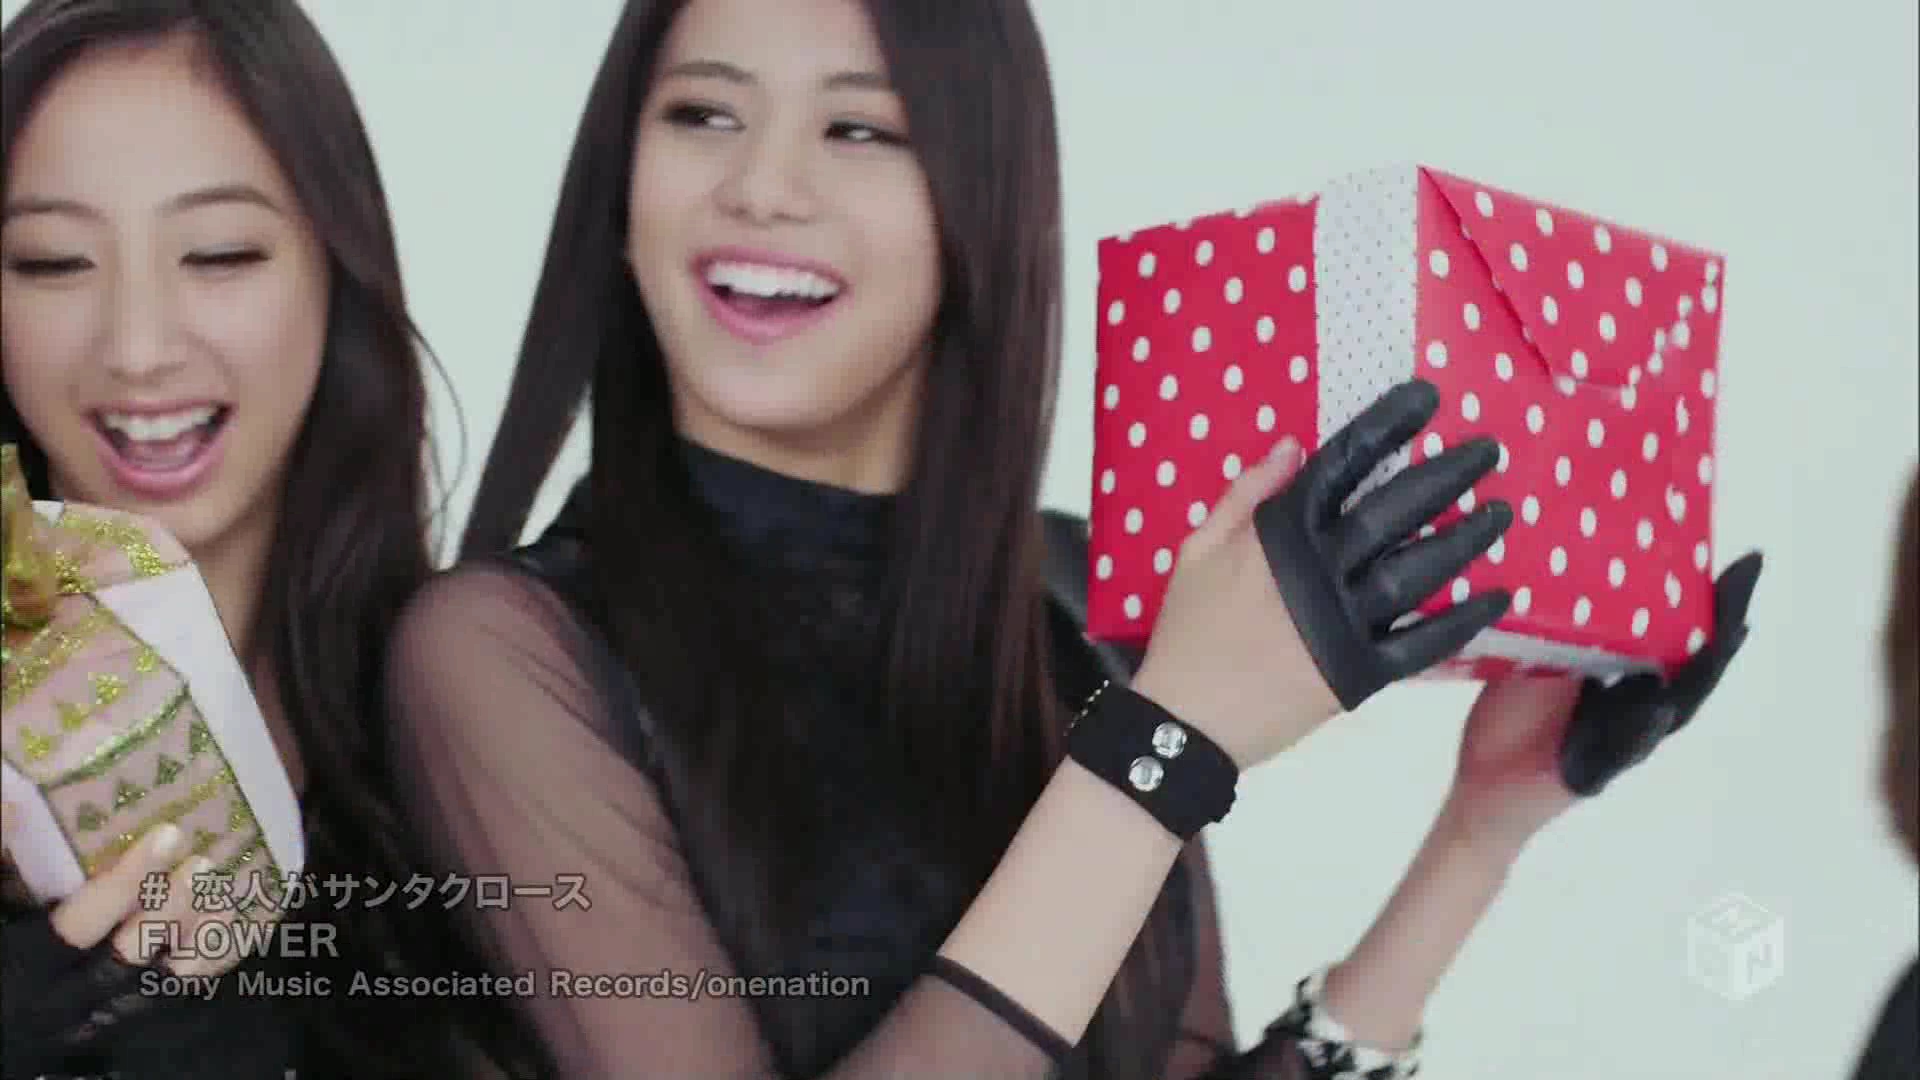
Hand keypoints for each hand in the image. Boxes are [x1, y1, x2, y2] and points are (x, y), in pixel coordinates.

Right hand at [1, 818, 244, 1075]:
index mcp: (31, 962)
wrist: (8, 1002)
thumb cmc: (3, 933)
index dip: (125, 884)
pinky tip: (242, 916)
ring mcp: (108, 1005)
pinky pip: (188, 988)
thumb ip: (0, 853)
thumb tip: (16, 801)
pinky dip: (219, 953)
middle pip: (132, 956)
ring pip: (170, 978)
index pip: (79, 927)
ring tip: (229, 886)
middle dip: (173, 907)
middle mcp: (71, 994)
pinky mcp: (138, 1006)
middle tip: (205, 860)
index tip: (165, 837)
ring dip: (205, 932)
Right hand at [1134, 379, 1512, 768]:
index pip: (1342, 464)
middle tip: (1490, 450)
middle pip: (1397, 509)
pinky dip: (1464, 620)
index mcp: (1279, 536)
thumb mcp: (1197, 549)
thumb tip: (1293, 446)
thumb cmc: (1187, 632)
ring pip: (1420, 570)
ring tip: (1502, 513)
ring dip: (1466, 538)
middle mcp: (1319, 572)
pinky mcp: (1360, 673)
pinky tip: (1497, 597)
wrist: (1184, 719)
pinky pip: (1424, 643)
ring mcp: (1343, 624)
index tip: (1427, 399)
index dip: (1387, 425)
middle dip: (1448, 473)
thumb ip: (1246, 495)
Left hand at [1441, 552, 1764, 857]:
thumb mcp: (1536, 656)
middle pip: (1693, 662)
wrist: (1477, 784)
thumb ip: (1564, 624)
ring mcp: (1623, 740)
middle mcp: (1638, 704)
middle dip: (1724, 620)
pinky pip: (1623, 749)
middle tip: (1747, 573)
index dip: (1712, 600)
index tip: (1742, 558)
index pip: (1678, 632)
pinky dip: (1643, 730)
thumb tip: (1571, 556)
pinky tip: (1659, 709)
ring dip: (1702, 671)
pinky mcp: (1596, 774)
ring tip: (1731, 632)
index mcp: (1626, 673)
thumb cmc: (1509, 717)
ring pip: (1676, 704)